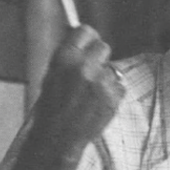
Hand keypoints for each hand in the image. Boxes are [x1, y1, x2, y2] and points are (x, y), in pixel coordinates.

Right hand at [31, 25, 125, 158]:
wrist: (57, 138)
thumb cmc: (50, 108)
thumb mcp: (51, 75)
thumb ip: (68, 58)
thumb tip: (82, 42)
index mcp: (64, 58)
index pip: (86, 31)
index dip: (88, 39)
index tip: (88, 45)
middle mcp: (84, 67)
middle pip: (104, 47)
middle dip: (98, 57)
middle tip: (91, 70)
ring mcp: (101, 83)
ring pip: (112, 69)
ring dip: (105, 78)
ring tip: (91, 94)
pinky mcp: (113, 98)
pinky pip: (119, 87)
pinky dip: (112, 94)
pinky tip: (98, 104)